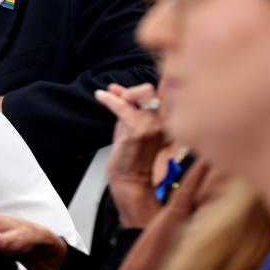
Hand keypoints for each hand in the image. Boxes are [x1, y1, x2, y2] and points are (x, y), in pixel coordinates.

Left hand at [94, 83, 165, 226]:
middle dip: (132, 91)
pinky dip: (109, 100)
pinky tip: (101, 97)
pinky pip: (122, 106)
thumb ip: (128, 107)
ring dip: (122, 95)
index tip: (126, 91)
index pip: (161, 93)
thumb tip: (117, 89)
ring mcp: (154, 126)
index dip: (140, 89)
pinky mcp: (139, 131)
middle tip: (120, 98)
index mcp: (169, 122)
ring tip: (109, 99)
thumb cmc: (131, 157)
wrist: (130, 181)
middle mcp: (166, 123)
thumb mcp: (132, 127)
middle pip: (152, 90)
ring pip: (141, 94)